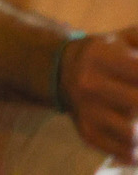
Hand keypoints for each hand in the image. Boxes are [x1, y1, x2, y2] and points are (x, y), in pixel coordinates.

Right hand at [61, 30, 137, 162]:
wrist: (61, 71)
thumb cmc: (105, 55)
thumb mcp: (123, 39)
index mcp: (98, 56)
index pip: (137, 71)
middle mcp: (87, 83)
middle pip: (137, 103)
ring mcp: (86, 110)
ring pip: (132, 133)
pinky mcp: (88, 133)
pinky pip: (124, 152)